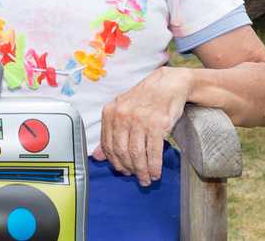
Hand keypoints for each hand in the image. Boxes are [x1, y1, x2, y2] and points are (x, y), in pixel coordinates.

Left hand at [94, 66, 190, 185]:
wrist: (168, 85)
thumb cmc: (144, 100)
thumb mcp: (122, 111)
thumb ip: (110, 133)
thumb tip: (97, 157)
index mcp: (110, 112)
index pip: (108, 144)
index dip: (115, 161)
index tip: (122, 170)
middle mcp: (122, 115)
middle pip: (121, 151)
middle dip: (129, 169)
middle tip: (136, 178)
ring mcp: (140, 119)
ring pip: (137, 153)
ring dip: (142, 171)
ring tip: (147, 179)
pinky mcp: (157, 124)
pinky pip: (153, 151)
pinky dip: (154, 166)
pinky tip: (156, 172)